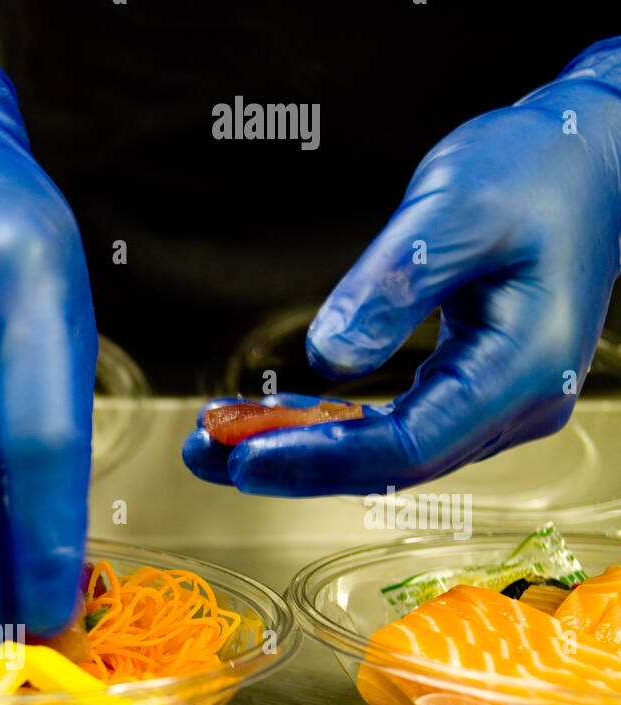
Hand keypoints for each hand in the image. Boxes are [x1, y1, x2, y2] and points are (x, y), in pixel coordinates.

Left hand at [184, 43, 620, 496]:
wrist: (588, 158)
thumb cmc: (535, 168)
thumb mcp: (458, 204)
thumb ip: (395, 283)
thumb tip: (328, 355)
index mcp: (521, 368)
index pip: (408, 446)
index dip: (320, 459)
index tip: (244, 457)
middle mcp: (515, 406)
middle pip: (390, 465)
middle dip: (292, 463)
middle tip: (202, 453)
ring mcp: (496, 408)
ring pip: (386, 454)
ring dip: (300, 451)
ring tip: (214, 442)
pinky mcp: (470, 396)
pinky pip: (392, 429)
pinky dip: (328, 430)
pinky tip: (268, 423)